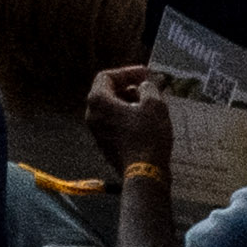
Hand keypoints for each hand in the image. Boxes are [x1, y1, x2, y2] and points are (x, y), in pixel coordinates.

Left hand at [86, 63, 187, 178]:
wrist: (144, 173)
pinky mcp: (106, 145)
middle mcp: (92, 116)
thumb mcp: (154, 104)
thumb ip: (148, 87)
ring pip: (113, 109)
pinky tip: (147, 122)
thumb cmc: (148, 136)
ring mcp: (97, 132)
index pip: (107, 76)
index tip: (146, 74)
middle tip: (150, 87)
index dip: (127, 72)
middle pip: (108, 93)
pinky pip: (115, 124)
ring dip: (131, 103)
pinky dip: (129, 118)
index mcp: (98, 101)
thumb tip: (144, 86)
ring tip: (152, 104)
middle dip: (130, 87)